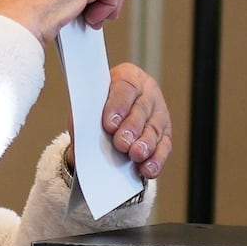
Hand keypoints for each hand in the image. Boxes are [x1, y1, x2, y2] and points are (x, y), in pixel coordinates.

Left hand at [97, 61, 169, 177]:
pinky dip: (156, 159)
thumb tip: (81, 133)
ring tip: (135, 155)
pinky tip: (147, 168)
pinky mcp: (165, 135)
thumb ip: (86, 116)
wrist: (109, 118)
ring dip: (145, 144)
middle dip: (131, 128)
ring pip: (154, 129)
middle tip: (122, 143)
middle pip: (142, 109)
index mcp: (127, 78)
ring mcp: (158, 114)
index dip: (118, 105)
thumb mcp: (89, 106)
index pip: (125, 87)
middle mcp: (147, 93)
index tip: (109, 123)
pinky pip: (164, 147)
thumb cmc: (98, 108)